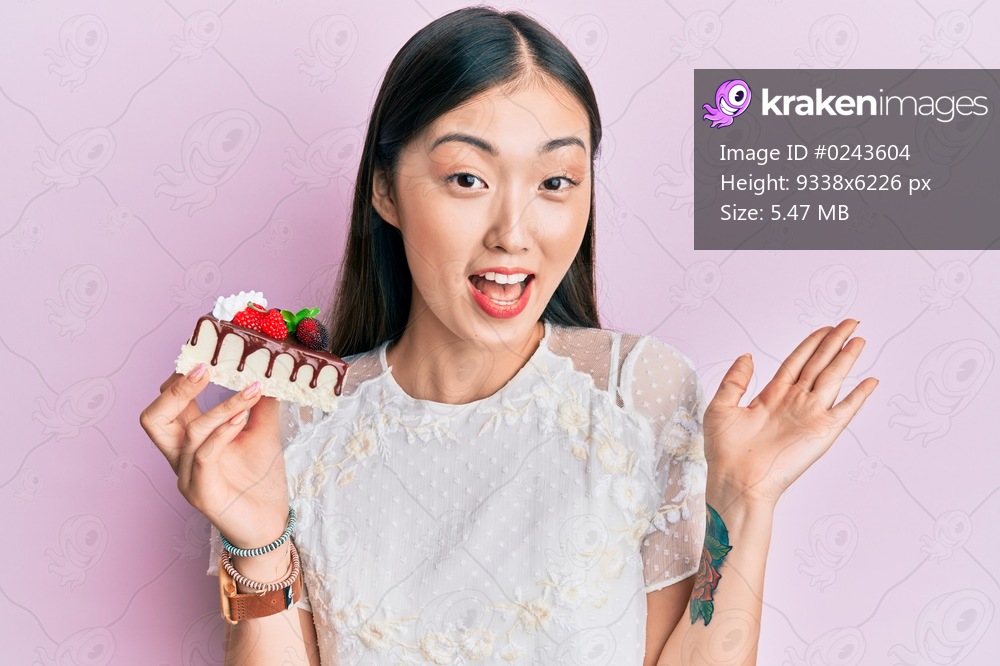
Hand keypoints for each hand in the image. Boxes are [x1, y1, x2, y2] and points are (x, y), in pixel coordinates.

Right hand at [139, 365, 289, 546]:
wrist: (272, 524)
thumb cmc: (261, 480)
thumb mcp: (262, 432)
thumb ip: (260, 403)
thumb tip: (270, 370)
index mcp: (189, 440)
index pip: (169, 402)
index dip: (182, 376)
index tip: (208, 351)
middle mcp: (180, 457)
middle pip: (153, 418)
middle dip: (176, 388)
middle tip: (205, 366)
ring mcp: (187, 477)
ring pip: (187, 433)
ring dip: (220, 407)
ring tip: (250, 391)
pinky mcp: (201, 493)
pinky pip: (203, 456)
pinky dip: (222, 432)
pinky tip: (243, 419)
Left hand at [703, 319, 878, 508]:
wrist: (736, 480)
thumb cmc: (725, 451)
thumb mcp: (721, 407)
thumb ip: (735, 380)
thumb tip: (747, 356)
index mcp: (772, 396)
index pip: (797, 362)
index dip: (811, 344)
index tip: (825, 328)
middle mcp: (794, 403)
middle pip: (819, 364)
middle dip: (835, 343)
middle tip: (851, 323)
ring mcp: (809, 416)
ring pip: (833, 379)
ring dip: (847, 359)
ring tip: (860, 339)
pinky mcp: (822, 432)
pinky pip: (845, 410)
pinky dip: (859, 396)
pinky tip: (870, 381)